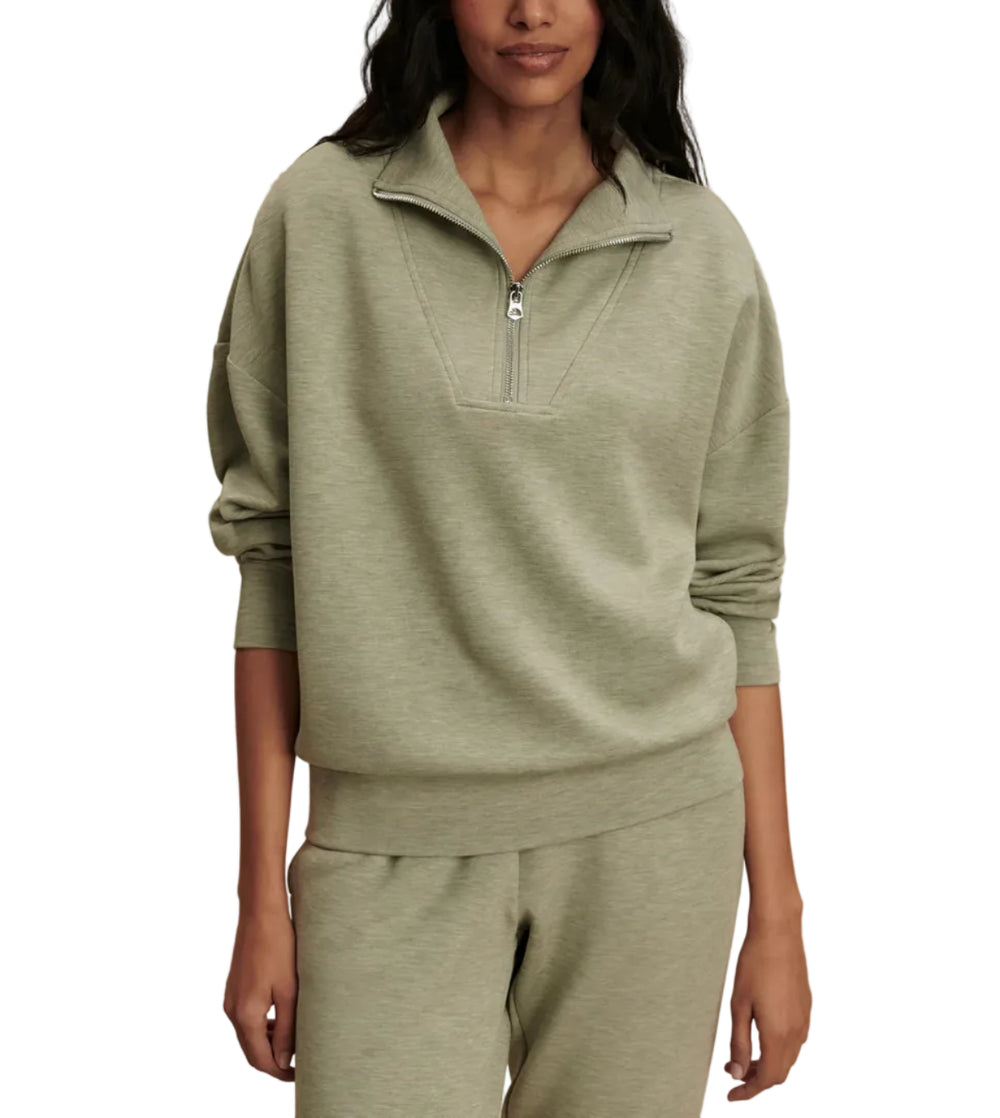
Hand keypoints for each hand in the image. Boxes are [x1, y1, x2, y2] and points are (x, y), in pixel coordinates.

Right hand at [223, 907, 297, 1080]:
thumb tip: (284, 1058)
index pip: (259, 1059)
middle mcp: (232, 1010)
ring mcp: (231, 999)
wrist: (260, 913)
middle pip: (251, 1050)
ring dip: (268, 1043)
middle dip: (273, 1061)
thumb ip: (286, 1028)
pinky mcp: (235, 988)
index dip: (279, 1072)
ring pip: (248, 1035)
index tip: (299, 1075)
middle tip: (299, 1063)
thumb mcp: (289, 990)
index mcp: (244, 1015)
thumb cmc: (278, 947)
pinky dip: (262, 1027)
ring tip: (294, 1042)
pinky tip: (281, 1021)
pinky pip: (246, 1018)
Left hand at [724, 913, 810, 1100]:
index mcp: (779, 1034)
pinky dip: (779, 1049)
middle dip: (758, 1079)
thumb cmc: (755, 963)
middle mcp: (797, 1031)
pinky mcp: (805, 1006)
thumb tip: (737, 1072)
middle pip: (781, 1072)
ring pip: (789, 1057)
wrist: (778, 932)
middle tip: (735, 1073)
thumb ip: (739, 1042)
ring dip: (769, 1064)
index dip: (750, 1091)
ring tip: (745, 1056)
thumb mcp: (739, 1005)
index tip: (733, 1095)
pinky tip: (763, 1036)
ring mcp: (804, 1019)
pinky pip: (795, 1040)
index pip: (768, 1078)